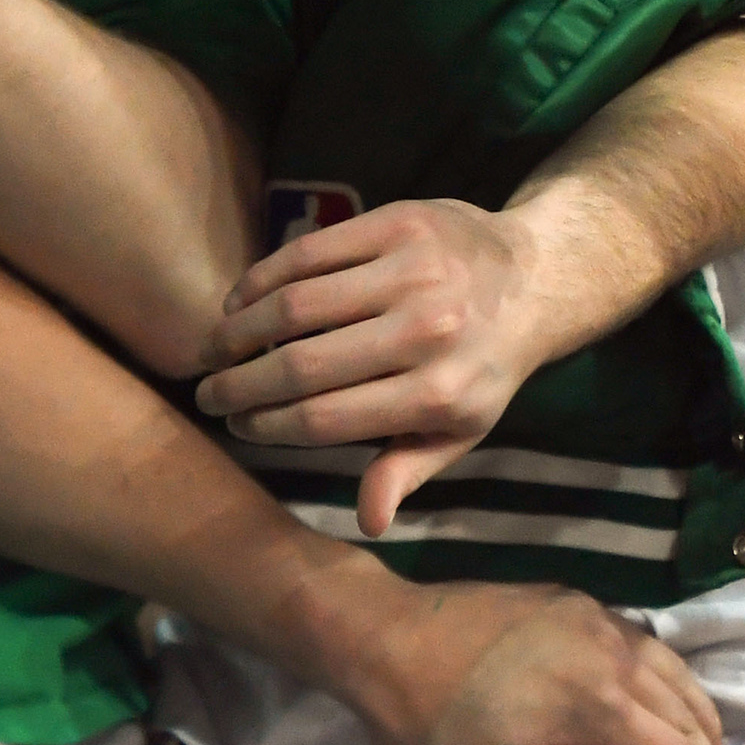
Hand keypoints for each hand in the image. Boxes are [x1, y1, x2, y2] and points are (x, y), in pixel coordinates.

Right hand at [198, 199, 557, 534]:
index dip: (268, 426)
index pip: (326, 419)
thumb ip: (407, 470)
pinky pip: (312, 251)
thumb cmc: (485, 366)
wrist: (536, 276)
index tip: (237, 425)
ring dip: (240, 329)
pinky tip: (239, 299)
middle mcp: (427, 330)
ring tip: (212, 349)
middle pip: (303, 365)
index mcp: (439, 393)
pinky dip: (264, 276)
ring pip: (297, 303)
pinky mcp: (400, 222)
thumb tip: (369, 521)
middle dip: (240, 384)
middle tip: (208, 393)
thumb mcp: (460, 429)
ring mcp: (413, 270)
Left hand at [351, 582, 723, 744]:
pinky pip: (646, 646)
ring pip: (676, 673)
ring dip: (697, 721)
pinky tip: (661, 709)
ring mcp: (596, 618)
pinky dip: (670, 684)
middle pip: (691, 715)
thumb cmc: (425, 722)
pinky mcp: (578, 602)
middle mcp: (611, 650)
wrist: (383, 633)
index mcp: (596, 702)